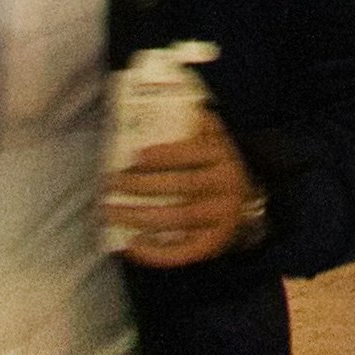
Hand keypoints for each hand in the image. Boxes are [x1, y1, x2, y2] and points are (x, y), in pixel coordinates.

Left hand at [104, 103, 259, 267]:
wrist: (244, 203)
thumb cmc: (215, 168)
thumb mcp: (215, 140)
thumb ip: (199, 123)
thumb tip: (178, 102)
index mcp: (224, 157)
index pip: (193, 155)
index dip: (164, 156)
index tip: (135, 157)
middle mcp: (226, 187)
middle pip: (181, 186)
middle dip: (142, 186)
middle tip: (111, 183)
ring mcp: (221, 218)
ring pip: (177, 218)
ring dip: (139, 216)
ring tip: (110, 211)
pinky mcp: (212, 244)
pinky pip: (182, 251)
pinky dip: (155, 251)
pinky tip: (130, 244)